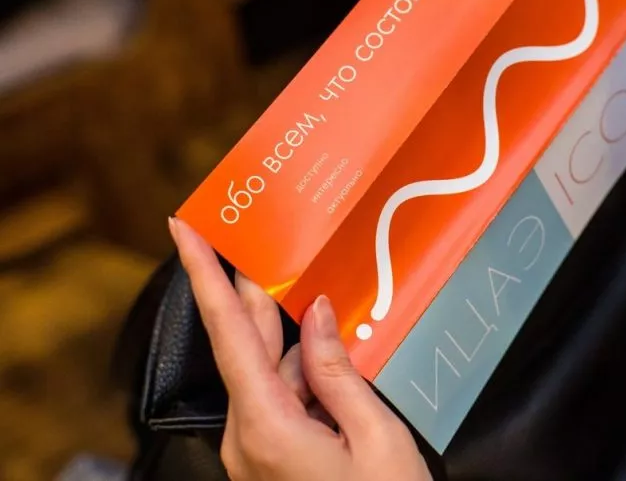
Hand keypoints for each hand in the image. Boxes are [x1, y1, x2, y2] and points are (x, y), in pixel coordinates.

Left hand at [169, 217, 431, 480]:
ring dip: (297, 340)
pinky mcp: (271, 458)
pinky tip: (335, 357)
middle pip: (248, 346)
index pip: (230, 335)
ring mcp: (257, 451)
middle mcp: (249, 437)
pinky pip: (283, 398)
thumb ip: (342, 371)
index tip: (184, 231)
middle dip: (256, 294)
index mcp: (268, 427)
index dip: (204, 278)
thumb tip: (320, 316)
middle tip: (266, 242)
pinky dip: (306, 373)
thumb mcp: (377, 438)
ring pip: (272, 373)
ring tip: (331, 308)